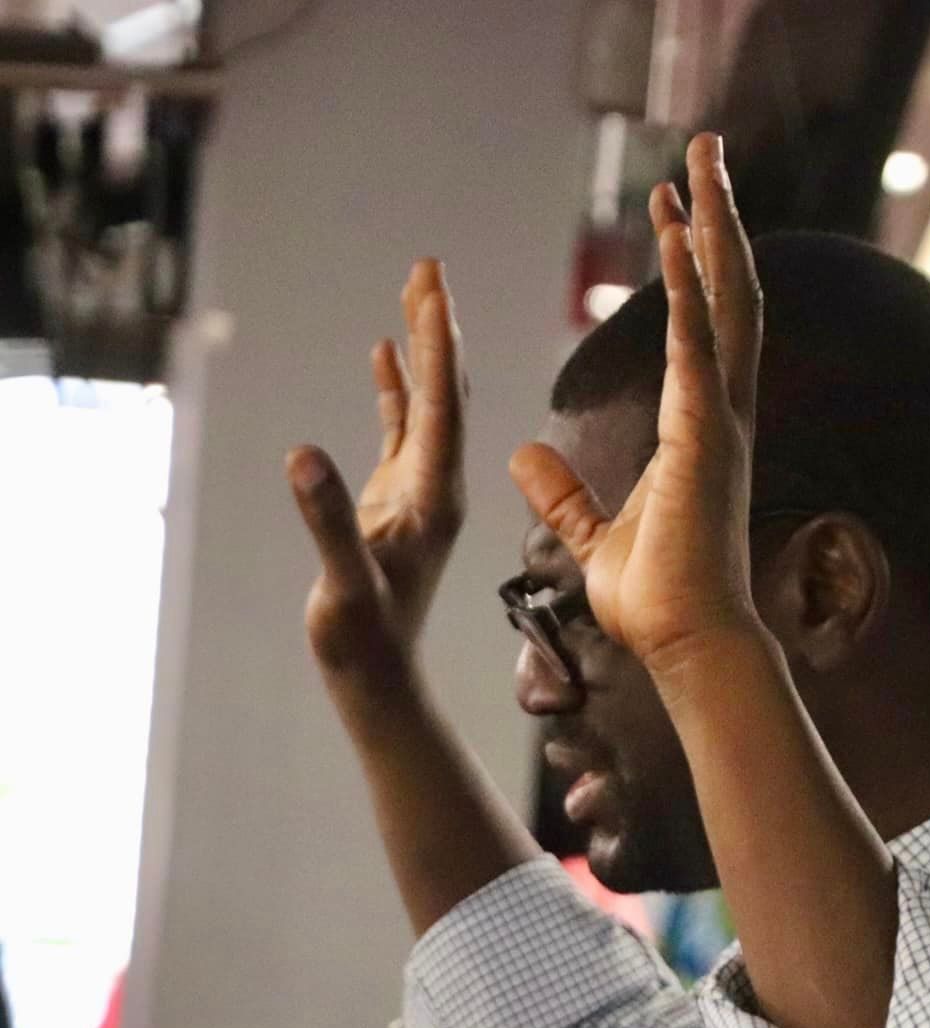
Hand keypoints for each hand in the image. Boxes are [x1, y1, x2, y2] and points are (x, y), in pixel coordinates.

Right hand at [286, 258, 467, 680]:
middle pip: (446, 392)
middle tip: (429, 265)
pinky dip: (398, 388)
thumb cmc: (363, 637)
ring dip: (422, 348)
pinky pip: (404, 430)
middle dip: (437, 328)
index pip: (443, 403)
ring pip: (428, 405)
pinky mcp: (397, 501)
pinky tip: (385, 353)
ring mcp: (420, 491)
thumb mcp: (342, 579)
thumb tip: (301, 454)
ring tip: (415, 289)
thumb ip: (326, 519)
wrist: (378, 676)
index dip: (436, 341)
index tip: (432, 285)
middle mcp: (439, 485)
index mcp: (437, 495)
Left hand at [509, 134, 760, 680]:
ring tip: (701, 160)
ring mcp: (720, 421)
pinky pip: (701, 343)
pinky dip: (693, 285)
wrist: (687, 643)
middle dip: (716, 221)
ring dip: (713, 227)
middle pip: (728, 295)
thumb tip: (522, 456)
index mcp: (700, 431)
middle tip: (704, 155)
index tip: (672, 211)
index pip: (704, 327)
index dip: (693, 264)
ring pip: (727, 301)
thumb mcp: (593, 533)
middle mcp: (721, 414)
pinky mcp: (705, 436)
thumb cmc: (656, 600)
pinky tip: (680, 231)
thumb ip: (562, 491)